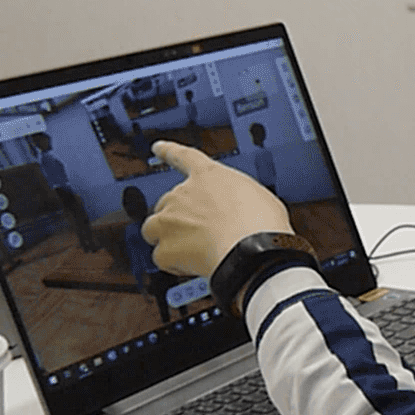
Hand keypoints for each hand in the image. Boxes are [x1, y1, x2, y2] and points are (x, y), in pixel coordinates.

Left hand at [142, 141, 291, 277]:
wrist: (251, 251)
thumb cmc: (261, 224)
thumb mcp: (258, 196)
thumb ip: (238, 197)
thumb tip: (242, 208)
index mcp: (208, 176)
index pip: (183, 156)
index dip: (169, 151)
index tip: (158, 147)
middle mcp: (183, 194)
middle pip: (166, 202)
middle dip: (178, 217)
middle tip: (200, 231)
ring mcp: (170, 221)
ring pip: (153, 229)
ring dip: (167, 238)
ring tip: (190, 249)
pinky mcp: (166, 249)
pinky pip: (161, 257)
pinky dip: (173, 263)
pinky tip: (191, 266)